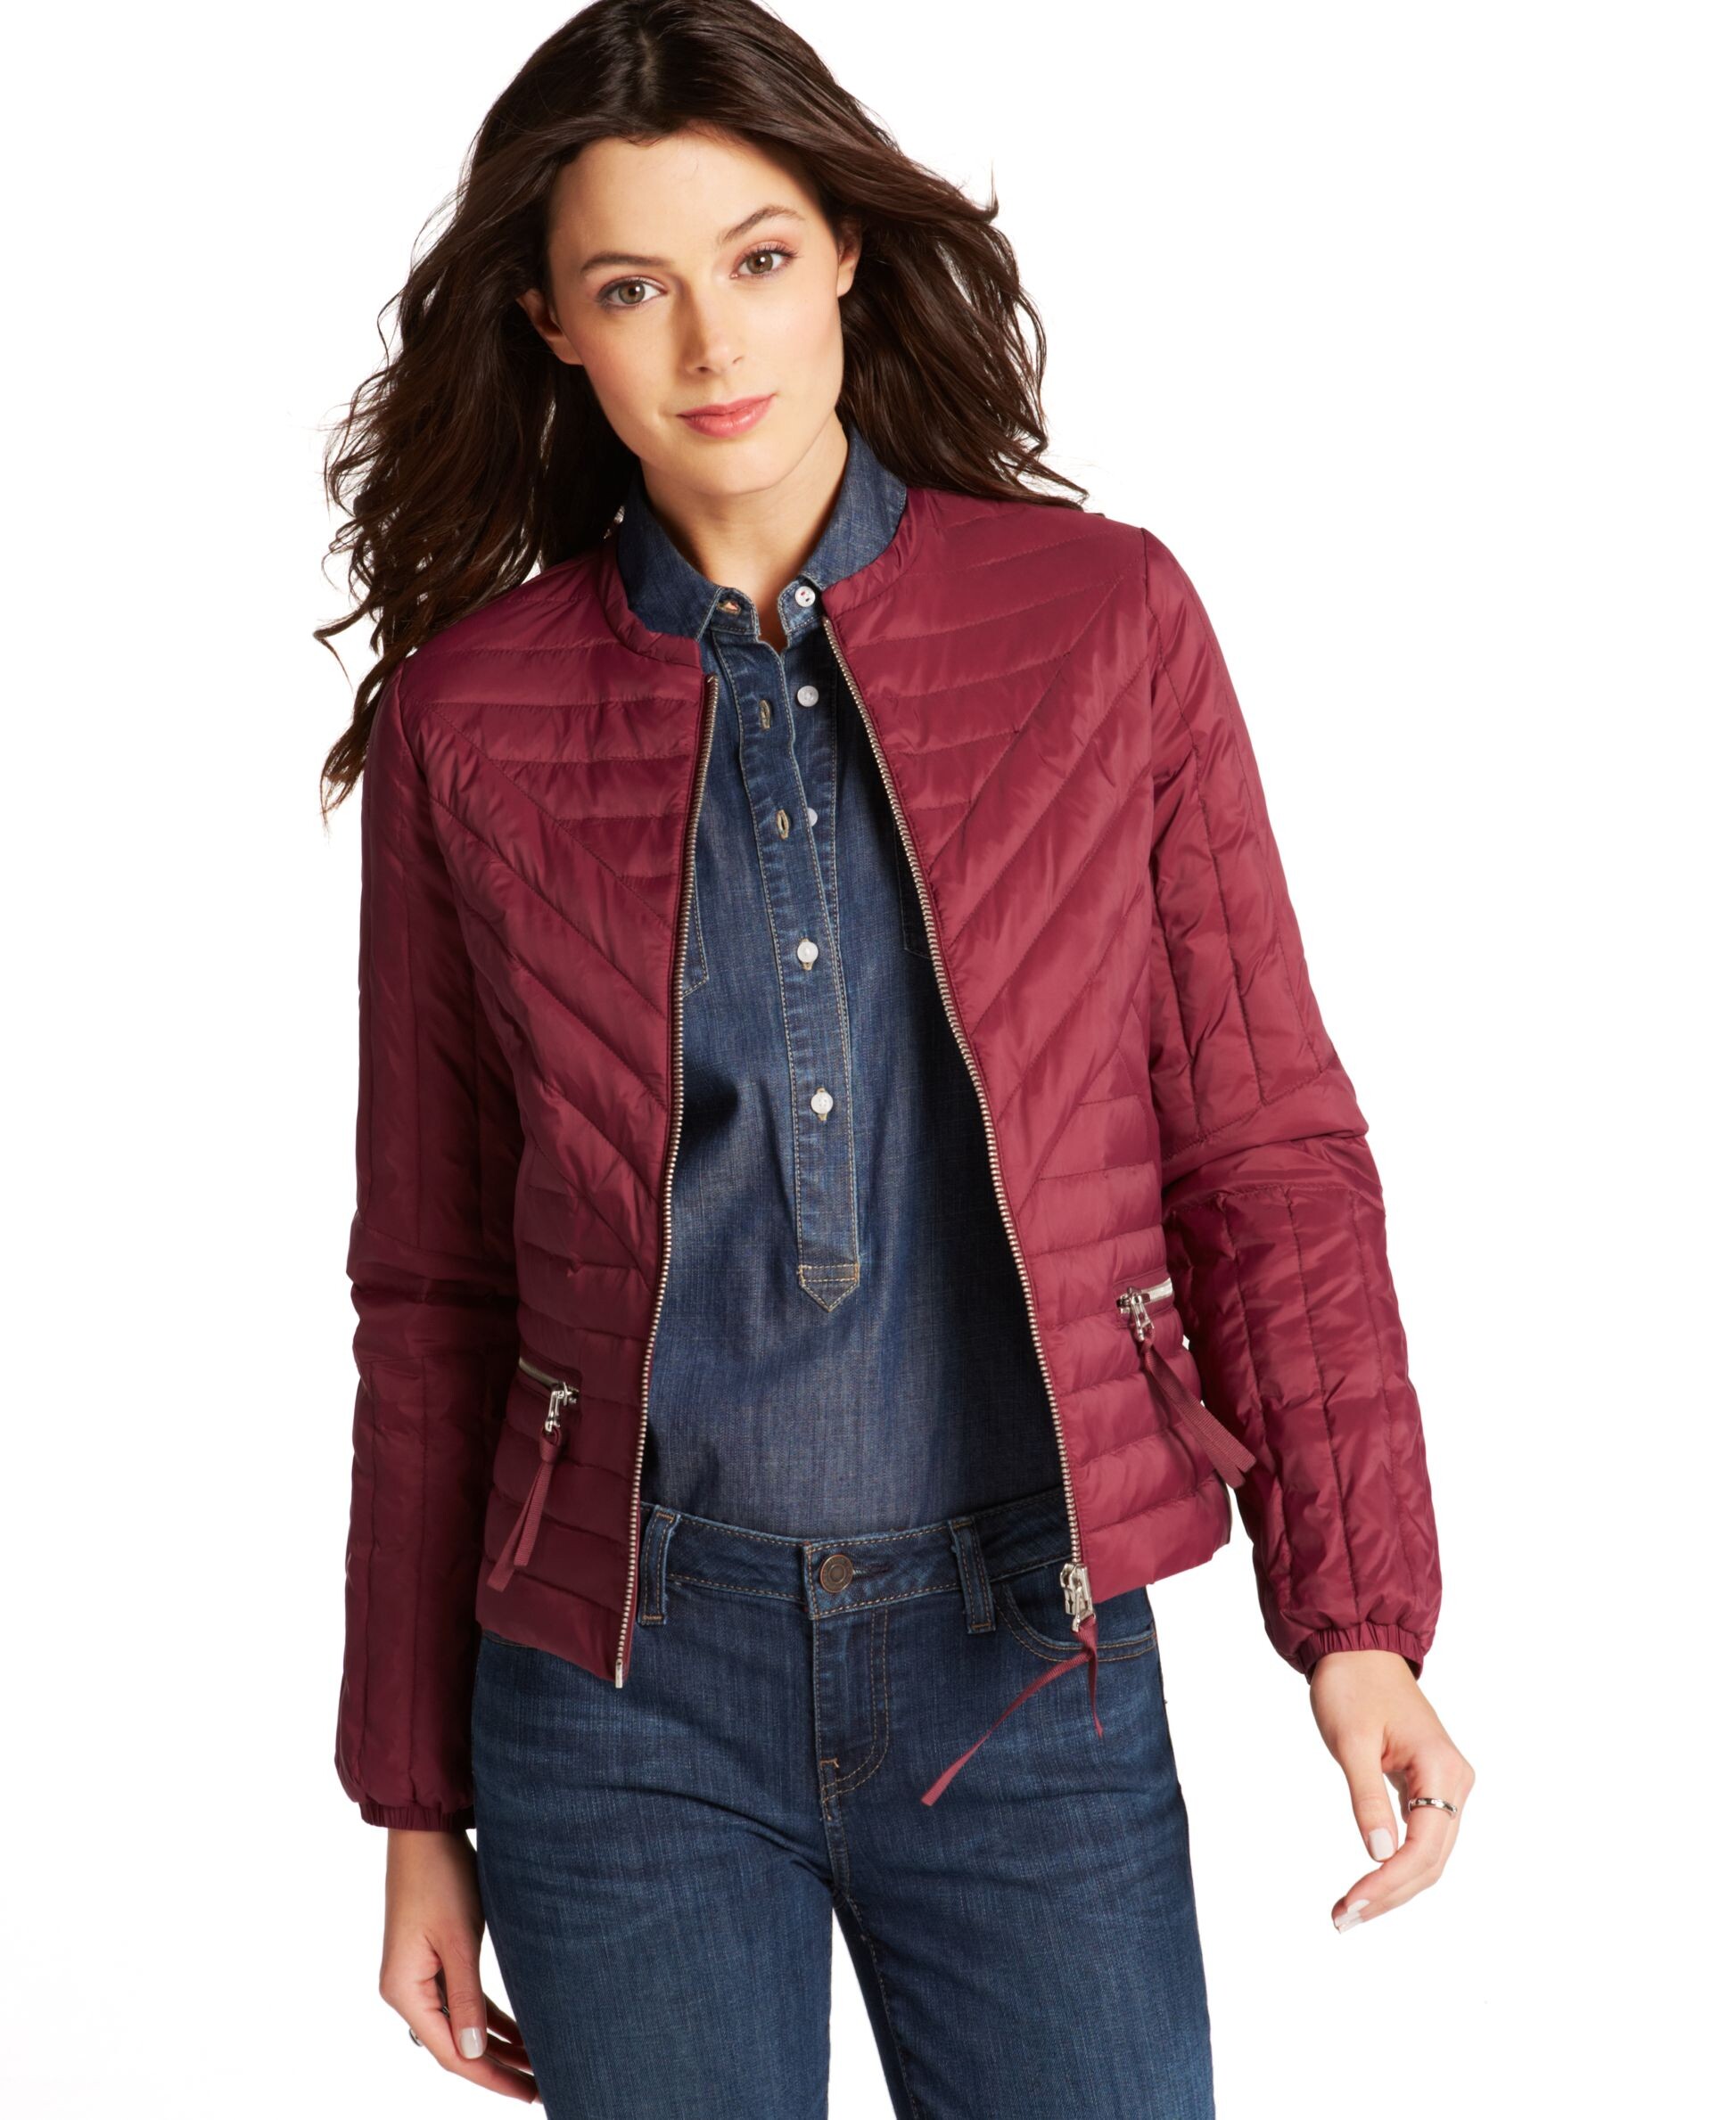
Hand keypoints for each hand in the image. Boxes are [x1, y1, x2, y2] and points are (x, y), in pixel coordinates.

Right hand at [380, 1826, 539, 2101]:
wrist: (426, 1831)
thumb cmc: (441, 1876)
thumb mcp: (458, 1939)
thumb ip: (465, 1998)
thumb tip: (474, 2055)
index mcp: (405, 1991)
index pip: (450, 2052)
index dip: (489, 2077)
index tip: (526, 2092)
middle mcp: (407, 1991)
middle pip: (455, 2044)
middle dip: (498, 2067)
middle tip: (539, 2086)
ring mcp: (420, 1976)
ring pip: (462, 2025)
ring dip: (498, 2044)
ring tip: (536, 2064)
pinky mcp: (434, 1960)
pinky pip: (463, 2000)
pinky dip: (490, 2017)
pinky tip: (519, 2031)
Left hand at [1308, 1648, 1473, 1931]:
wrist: (1358, 1647)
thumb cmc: (1351, 1686)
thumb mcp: (1351, 1742)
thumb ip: (1367, 1798)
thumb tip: (1381, 1855)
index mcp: (1441, 1769)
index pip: (1423, 1847)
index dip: (1388, 1883)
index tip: (1351, 1904)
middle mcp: (1455, 1780)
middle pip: (1431, 1860)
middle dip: (1390, 1895)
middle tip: (1343, 1919)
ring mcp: (1447, 1784)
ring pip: (1429, 1854)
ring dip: (1394, 1887)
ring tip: (1350, 1911)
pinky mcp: (1431, 1785)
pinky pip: (1422, 1837)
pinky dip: (1397, 1864)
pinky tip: (1370, 1884)